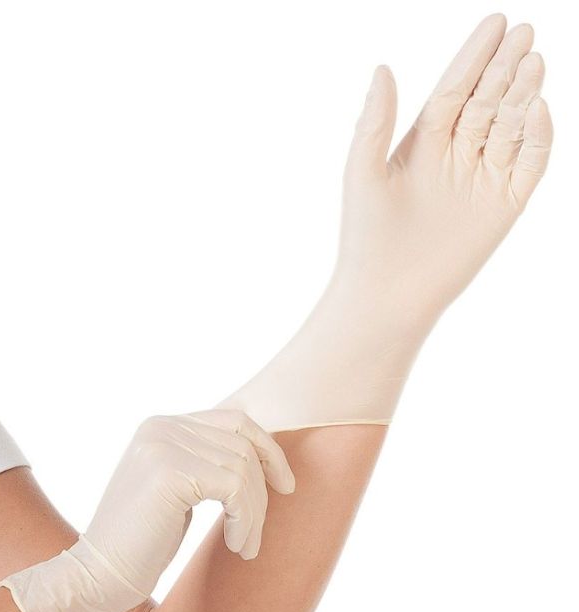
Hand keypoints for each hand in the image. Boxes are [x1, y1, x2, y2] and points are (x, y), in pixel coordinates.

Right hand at [1, 409, 293, 611]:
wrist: (96, 577)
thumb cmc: (141, 541)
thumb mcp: (177, 490)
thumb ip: (206, 462)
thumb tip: (259, 456)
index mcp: (162, 425)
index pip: (235, 420)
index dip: (268, 449)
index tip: (286, 484)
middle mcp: (162, 426)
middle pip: (243, 442)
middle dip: (263, 488)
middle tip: (258, 531)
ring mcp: (163, 444)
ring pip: (243, 466)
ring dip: (254, 512)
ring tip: (246, 546)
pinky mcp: (170, 471)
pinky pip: (235, 487)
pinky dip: (246, 519)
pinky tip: (238, 545)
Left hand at [340, 14, 551, 331]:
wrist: (387, 293)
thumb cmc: (366, 235)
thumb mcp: (364, 172)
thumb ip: (375, 121)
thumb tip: (383, 66)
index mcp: (421, 145)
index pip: (454, 91)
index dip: (474, 57)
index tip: (495, 23)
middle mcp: (454, 157)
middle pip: (487, 102)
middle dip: (505, 67)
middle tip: (524, 31)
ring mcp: (481, 180)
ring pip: (511, 127)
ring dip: (523, 94)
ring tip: (533, 59)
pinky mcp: (503, 206)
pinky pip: (529, 165)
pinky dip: (538, 138)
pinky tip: (539, 108)